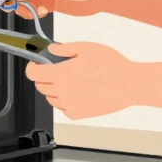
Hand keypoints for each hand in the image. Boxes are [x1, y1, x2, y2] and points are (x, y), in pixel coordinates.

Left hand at [25, 42, 141, 119]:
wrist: (129, 84)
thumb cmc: (111, 64)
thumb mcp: (86, 47)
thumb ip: (64, 48)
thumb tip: (51, 50)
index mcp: (60, 75)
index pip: (32, 74)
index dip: (32, 66)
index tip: (36, 64)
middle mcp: (61, 92)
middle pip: (40, 85)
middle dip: (44, 76)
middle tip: (58, 68)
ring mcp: (69, 105)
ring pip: (50, 97)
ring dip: (54, 88)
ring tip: (72, 79)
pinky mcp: (77, 114)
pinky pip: (62, 107)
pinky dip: (65, 99)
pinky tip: (79, 90)